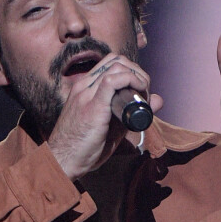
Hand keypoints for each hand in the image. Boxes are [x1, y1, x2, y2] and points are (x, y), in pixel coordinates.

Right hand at [48, 54, 162, 180]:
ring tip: (142, 95)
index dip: (132, 72)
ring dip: (137, 76)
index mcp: (85, 87)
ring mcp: (86, 93)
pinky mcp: (92, 105)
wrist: (63, 160)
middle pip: (117, 61)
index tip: (141, 90)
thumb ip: (132, 112)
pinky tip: (138, 91)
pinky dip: (130, 80)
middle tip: (144, 92)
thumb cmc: (84, 146)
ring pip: (117, 66)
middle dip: (137, 72)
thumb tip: (157, 99)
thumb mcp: (113, 126)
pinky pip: (112, 80)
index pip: (112, 63)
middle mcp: (84, 85)